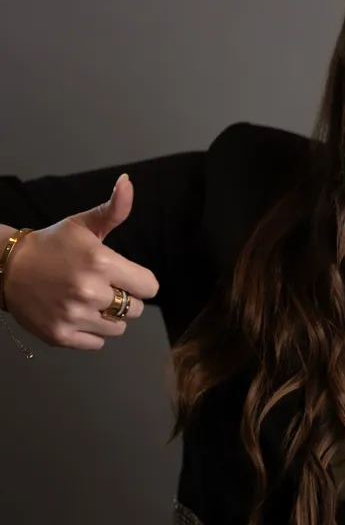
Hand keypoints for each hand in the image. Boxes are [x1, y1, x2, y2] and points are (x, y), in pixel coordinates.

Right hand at [2, 174, 158, 349]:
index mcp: (102, 262)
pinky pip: (97, 343)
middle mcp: (90, 292)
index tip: (124, 277)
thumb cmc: (51, 244)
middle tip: (101, 287)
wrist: (7, 267)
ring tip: (87, 300)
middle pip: (136, 309)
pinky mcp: (61, 335)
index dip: (139, 281)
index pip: (150, 287)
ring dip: (108, 317)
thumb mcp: (83, 224)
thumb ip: (113, 209)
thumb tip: (128, 181)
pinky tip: (76, 314)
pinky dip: (91, 333)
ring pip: (118, 328)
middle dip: (124, 299)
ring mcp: (75, 316)